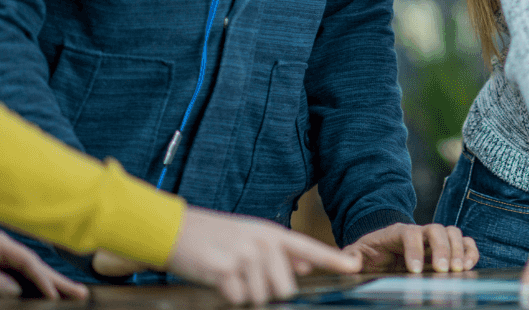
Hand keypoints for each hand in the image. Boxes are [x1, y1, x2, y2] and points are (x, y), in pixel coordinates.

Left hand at [0, 231, 87, 298]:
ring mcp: (3, 257)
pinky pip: (24, 277)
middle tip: (82, 293)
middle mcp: (5, 249)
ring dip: (53, 282)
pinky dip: (39, 284)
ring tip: (76, 292)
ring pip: (33, 271)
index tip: (55, 296)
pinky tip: (50, 290)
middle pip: (38, 265)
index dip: (43, 279)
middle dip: (59, 280)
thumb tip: (16, 290)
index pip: (28, 262)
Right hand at [94, 206, 362, 304]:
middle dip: (266, 291)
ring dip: (244, 294)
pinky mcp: (225, 270)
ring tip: (230, 276)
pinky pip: (237, 299)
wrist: (174, 229)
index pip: (308, 247)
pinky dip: (227, 296)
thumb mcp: (251, 237)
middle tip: (245, 278)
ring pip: (260, 296)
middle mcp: (262, 243)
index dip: (333, 259)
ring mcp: (244, 255)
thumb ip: (280, 253)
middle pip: (284, 288)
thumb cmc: (214, 237)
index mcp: (271, 234)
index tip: (354, 265)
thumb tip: (306, 264)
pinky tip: (217, 279)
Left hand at [342, 223, 478, 273]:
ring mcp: (433, 239)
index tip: (415, 270)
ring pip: (452, 233)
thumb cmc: (370, 254)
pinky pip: (464, 243)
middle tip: (443, 270)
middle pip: (436, 229)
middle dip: (442, 249)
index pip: (409, 233)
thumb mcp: (357, 255)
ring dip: (458, 249)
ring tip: (458, 269)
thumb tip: (347, 263)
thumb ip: (351, 258)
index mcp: (396, 232)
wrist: (382, 249)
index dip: (415, 250)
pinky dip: (470, 251)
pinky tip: (469, 265)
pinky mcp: (446, 248)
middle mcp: (419, 232)